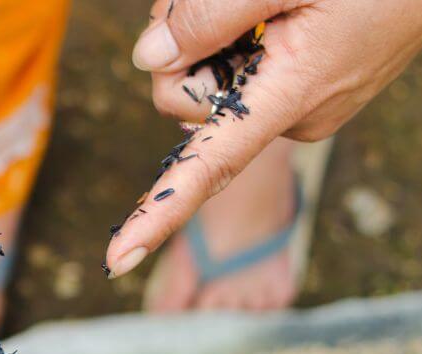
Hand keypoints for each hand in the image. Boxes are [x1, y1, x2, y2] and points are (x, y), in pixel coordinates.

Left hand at [106, 0, 421, 277]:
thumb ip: (211, 14)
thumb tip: (150, 58)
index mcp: (291, 98)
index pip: (208, 167)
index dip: (156, 214)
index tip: (116, 260)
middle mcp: (293, 116)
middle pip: (183, 99)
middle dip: (178, 46)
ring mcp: (302, 103)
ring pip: (208, 81)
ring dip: (206, 33)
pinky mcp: (306, 84)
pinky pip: (242, 71)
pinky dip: (236, 36)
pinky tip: (275, 4)